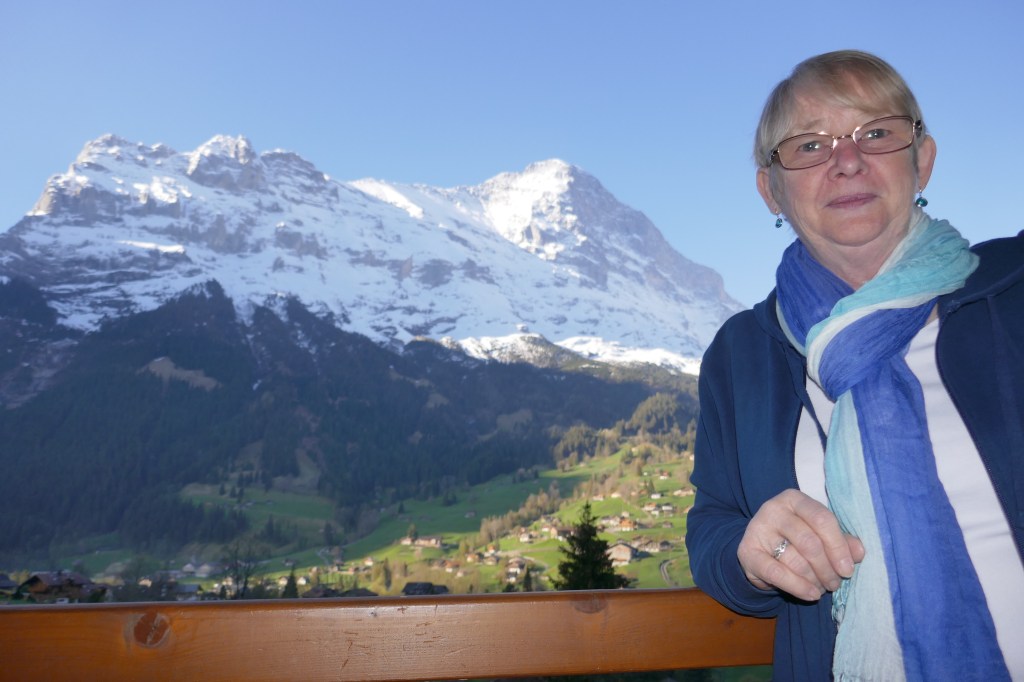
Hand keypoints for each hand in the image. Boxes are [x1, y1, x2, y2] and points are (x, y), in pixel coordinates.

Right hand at [737, 489, 864, 601]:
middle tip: (835, 583)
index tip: (848, 569)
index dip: (838, 546)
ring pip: (795, 560)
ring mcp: (758, 529)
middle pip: (809, 542)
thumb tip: (859, 552)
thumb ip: (840, 541)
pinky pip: (777, 573)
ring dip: (815, 580)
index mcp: (795, 499)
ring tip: (822, 587)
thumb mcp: (819, 534)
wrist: (759, 548)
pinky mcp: (747, 551)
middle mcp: (774, 509)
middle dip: (827, 568)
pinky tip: (811, 594)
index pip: (822, 519)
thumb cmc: (795, 538)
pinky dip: (798, 587)